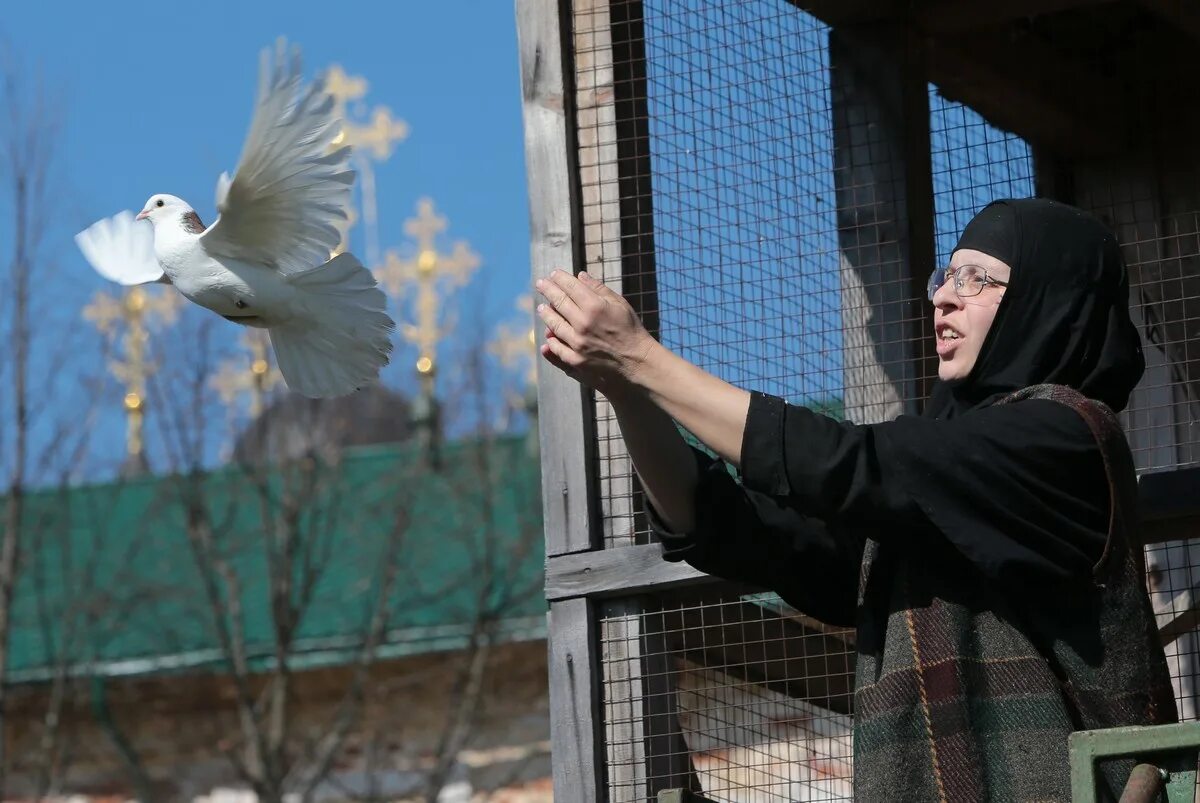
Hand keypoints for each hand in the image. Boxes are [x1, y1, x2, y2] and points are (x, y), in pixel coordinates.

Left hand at [534, 270, 655, 395]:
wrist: (638, 364)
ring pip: (553, 324)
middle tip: (540, 283)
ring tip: (542, 308)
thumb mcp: (620, 305)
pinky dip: (551, 340)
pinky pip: (556, 348)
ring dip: (546, 314)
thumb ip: (599, 289)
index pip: (570, 287)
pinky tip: (548, 335)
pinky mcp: (575, 360)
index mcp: (595, 307)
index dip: (560, 278)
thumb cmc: (631, 331)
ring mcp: (577, 343)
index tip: (553, 273)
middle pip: (558, 302)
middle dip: (548, 290)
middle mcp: (582, 324)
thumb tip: (580, 276)